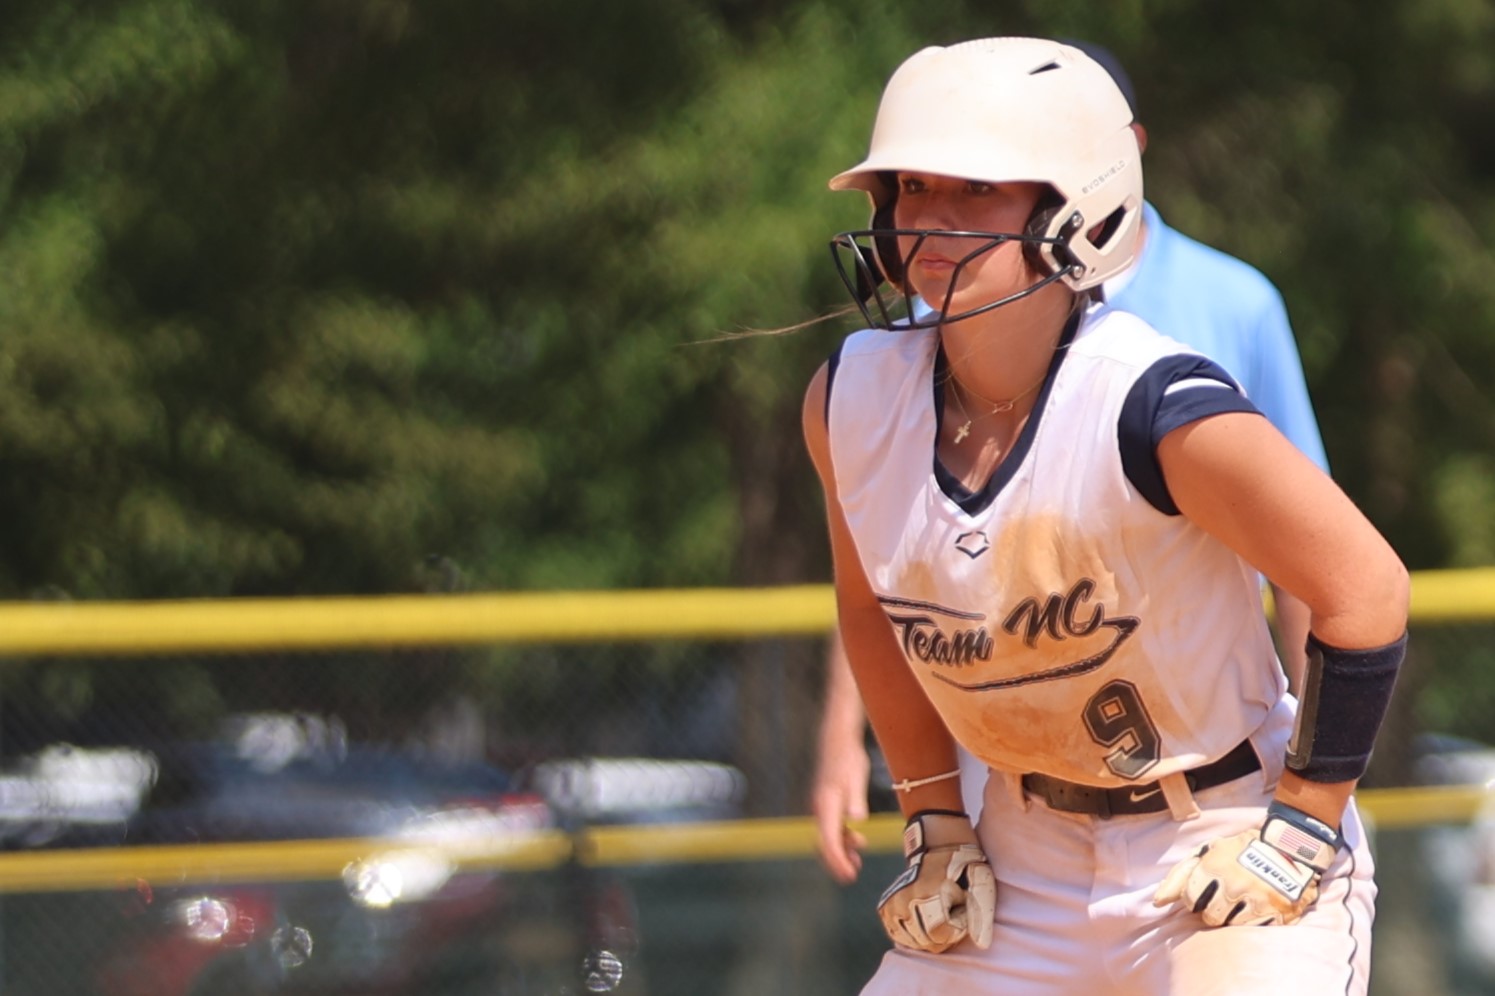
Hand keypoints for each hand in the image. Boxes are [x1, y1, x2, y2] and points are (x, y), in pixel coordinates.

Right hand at [812, 736, 870, 883]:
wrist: (838, 740)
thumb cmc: (849, 758)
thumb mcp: (856, 777)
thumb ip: (856, 799)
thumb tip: (857, 819)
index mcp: (826, 804)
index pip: (828, 840)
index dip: (837, 860)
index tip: (848, 875)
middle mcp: (820, 808)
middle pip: (824, 843)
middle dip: (837, 861)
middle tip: (852, 875)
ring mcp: (822, 807)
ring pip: (828, 837)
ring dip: (841, 851)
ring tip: (857, 862)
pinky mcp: (828, 804)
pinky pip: (831, 828)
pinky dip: (842, 839)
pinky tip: (856, 841)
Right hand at [878, 812, 995, 952]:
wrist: (936, 844)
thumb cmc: (963, 864)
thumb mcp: (980, 883)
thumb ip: (981, 915)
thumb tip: (981, 945)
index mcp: (930, 893)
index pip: (940, 936)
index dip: (955, 930)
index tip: (960, 911)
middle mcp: (906, 898)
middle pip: (926, 941)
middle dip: (943, 933)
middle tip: (950, 910)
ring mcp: (894, 902)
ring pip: (913, 941)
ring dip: (928, 935)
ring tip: (937, 913)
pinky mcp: (887, 906)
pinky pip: (898, 935)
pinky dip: (911, 935)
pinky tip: (923, 922)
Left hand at [1153, 829, 1321, 926]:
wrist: (1288, 848)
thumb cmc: (1239, 851)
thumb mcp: (1207, 853)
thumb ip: (1179, 876)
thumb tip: (1157, 902)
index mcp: (1214, 866)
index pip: (1190, 900)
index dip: (1194, 899)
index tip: (1203, 894)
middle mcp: (1235, 884)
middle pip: (1209, 917)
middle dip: (1213, 910)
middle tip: (1223, 899)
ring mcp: (1257, 900)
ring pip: (1231, 926)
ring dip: (1232, 917)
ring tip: (1239, 902)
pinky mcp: (1278, 913)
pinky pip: (1254, 929)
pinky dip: (1253, 922)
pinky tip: (1256, 908)